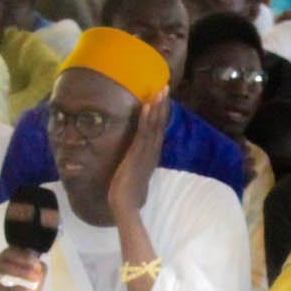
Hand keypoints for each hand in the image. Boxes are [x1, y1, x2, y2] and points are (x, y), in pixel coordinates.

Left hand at [112, 88, 170, 217]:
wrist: (124, 204)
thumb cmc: (127, 192)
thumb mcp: (134, 173)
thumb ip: (137, 164)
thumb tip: (136, 159)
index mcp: (152, 154)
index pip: (159, 130)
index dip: (161, 113)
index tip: (163, 98)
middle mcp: (152, 151)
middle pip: (160, 124)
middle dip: (163, 105)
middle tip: (166, 86)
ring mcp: (146, 152)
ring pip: (154, 125)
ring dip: (157, 106)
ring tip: (160, 90)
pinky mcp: (137, 153)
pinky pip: (143, 132)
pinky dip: (146, 118)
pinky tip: (147, 105)